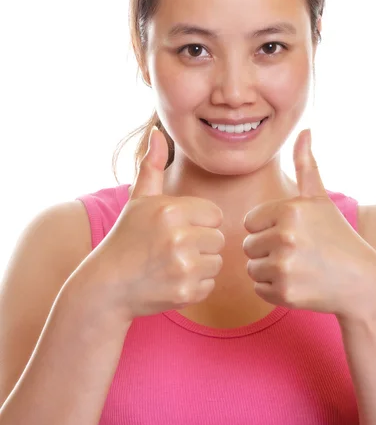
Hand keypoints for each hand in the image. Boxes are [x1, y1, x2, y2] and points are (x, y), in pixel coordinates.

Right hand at [77, 127, 224, 321]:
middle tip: (173, 249)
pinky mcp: (186, 292)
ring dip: (200, 265)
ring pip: (216, 262)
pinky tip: (171, 281)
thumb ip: (152, 167)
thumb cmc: (127, 238)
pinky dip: (194, 286)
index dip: (198, 222)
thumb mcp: (138, 200)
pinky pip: (209, 285)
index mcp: (171, 210)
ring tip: (171, 264)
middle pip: (218, 239)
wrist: (107, 285)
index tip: (177, 229)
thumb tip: (158, 132)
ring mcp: (183, 267)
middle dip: (200, 244)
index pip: (214, 215)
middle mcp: (179, 237)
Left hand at [242, 129, 375, 318]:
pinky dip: (275, 290)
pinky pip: (259, 289)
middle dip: (269, 250)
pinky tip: (300, 284)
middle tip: (299, 252)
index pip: (250, 221)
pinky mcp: (284, 292)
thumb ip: (306, 164)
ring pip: (252, 267)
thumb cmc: (337, 237)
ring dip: (270, 270)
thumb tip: (305, 129)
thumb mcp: (320, 199)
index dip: (269, 228)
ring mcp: (284, 265)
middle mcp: (284, 235)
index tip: (295, 233)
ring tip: (300, 267)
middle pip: (249, 245)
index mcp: (289, 209)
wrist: (362, 281)